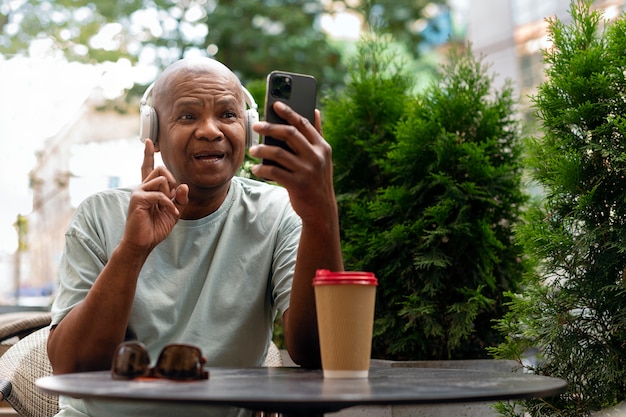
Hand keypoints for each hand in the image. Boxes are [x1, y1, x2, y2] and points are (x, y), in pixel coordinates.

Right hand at [122, 139, 188, 252]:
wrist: (143, 243)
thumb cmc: (156, 228)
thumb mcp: (174, 212)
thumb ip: (180, 199)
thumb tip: (183, 185)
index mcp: (149, 189)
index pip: (148, 167)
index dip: (148, 154)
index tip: (148, 141)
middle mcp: (142, 187)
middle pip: (161, 169)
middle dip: (173, 182)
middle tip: (173, 199)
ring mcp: (138, 191)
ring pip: (162, 179)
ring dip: (171, 194)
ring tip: (169, 208)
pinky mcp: (138, 199)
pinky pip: (160, 194)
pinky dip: (169, 204)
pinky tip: (171, 213)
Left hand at [249, 102, 335, 223]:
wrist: (321, 210)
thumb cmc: (317, 180)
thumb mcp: (323, 157)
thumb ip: (317, 134)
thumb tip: (315, 110)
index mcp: (322, 147)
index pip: (303, 124)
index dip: (288, 112)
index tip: (275, 104)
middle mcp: (316, 156)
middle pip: (289, 134)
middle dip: (270, 127)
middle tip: (256, 126)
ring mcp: (307, 170)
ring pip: (278, 153)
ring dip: (262, 150)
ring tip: (252, 150)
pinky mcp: (298, 184)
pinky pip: (274, 172)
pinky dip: (262, 169)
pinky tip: (256, 169)